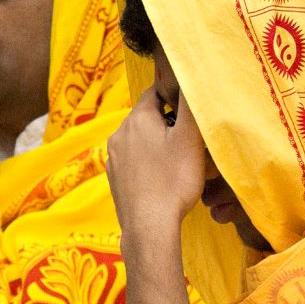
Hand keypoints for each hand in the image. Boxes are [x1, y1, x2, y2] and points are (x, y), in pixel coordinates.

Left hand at [106, 88, 204, 248]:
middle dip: (166, 123)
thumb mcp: (190, 138)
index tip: (190, 112)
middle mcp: (119, 133)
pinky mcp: (114, 178)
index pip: (155, 92)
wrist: (149, 227)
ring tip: (177, 162)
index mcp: (137, 118)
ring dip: (156, 144)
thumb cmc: (173, 181)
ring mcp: (113, 157)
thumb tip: (191, 77)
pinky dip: (146, 163)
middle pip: (146, 116)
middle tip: (190, 141)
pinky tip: (161, 178)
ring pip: (139, 140)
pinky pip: (133, 160)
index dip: (174, 97)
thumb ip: (191, 104)